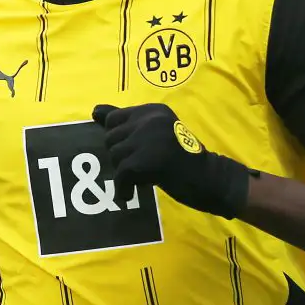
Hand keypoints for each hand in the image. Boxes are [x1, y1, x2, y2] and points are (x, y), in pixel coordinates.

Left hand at [91, 103, 250, 218]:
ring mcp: (148, 138)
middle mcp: (150, 118)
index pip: (114, 119)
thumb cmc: (183, 158)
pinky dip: (123, 189)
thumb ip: (127, 122)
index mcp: (153, 110)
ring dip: (124, 173)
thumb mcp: (156, 134)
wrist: (210, 178)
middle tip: (141, 168)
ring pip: (115, 156)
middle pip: (111, 139)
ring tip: (142, 179)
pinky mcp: (147, 159)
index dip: (119, 140)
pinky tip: (131, 194)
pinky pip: (121, 175)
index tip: (133, 152)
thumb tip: (94, 111)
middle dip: (121, 157)